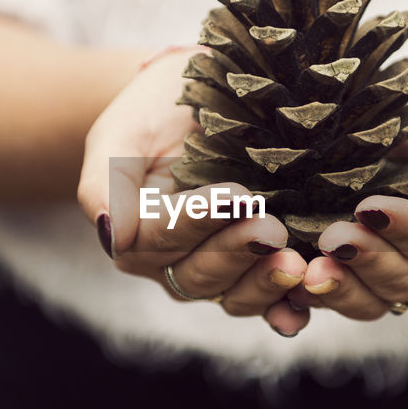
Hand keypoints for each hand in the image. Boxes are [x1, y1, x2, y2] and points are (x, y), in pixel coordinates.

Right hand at [78, 50, 311, 335]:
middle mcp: (174, 264)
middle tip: (271, 227)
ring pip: (235, 294)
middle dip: (238, 250)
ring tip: (294, 262)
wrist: (200, 99)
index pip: (163, 237)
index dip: (197, 220)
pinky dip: (286, 309)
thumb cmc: (153, 113)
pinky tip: (301, 308)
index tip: (234, 195)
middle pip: (201, 273)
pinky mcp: (260, 271)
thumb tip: (108, 232)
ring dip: (265, 282)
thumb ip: (106, 182)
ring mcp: (219, 272)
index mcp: (136, 236)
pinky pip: (271, 302)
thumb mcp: (121, 134)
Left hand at [291, 75, 407, 319]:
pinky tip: (282, 283)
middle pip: (401, 283)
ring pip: (363, 301)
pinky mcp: (341, 277)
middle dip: (366, 260)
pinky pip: (324, 298)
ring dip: (333, 286)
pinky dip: (300, 297)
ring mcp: (382, 282)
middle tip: (333, 235)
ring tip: (304, 264)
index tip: (374, 206)